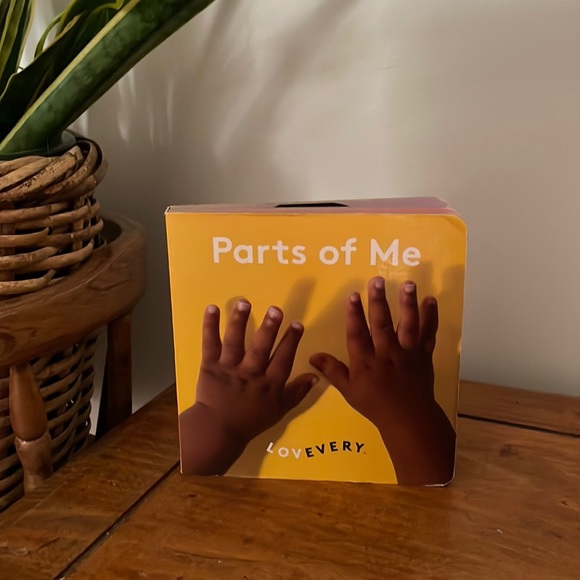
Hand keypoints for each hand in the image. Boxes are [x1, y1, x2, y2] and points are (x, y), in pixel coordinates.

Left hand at [180, 300, 316, 474]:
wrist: (217, 430)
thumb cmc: (250, 420)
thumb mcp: (280, 410)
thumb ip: (297, 392)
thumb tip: (316, 375)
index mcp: (269, 385)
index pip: (283, 360)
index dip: (290, 342)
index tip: (297, 324)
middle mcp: (250, 374)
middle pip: (260, 349)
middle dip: (269, 328)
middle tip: (275, 309)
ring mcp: (229, 369)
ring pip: (234, 343)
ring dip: (239, 322)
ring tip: (244, 303)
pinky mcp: (210, 366)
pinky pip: (210, 344)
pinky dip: (209, 326)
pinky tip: (212, 309)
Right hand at [310, 277, 455, 484]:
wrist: (409, 419)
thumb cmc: (375, 405)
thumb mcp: (349, 391)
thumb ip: (333, 371)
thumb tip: (313, 356)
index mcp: (366, 362)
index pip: (357, 334)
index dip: (354, 314)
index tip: (352, 295)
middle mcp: (386, 354)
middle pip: (382, 324)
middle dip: (378, 301)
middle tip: (377, 280)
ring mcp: (407, 354)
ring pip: (407, 325)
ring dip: (407, 304)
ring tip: (408, 284)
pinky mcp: (423, 355)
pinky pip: (428, 334)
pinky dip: (431, 317)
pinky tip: (431, 301)